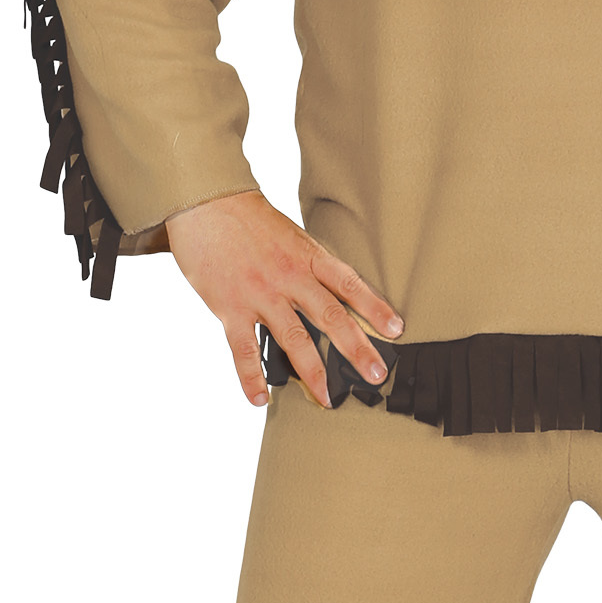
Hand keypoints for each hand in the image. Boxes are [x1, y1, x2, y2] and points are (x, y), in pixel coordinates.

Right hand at [165, 190, 402, 409]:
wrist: (204, 203)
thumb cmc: (248, 218)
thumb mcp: (289, 234)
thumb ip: (307, 264)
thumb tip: (328, 291)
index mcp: (307, 256)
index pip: (349, 284)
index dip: (375, 307)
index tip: (396, 330)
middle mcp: (289, 277)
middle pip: (331, 316)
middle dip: (357, 349)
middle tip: (377, 375)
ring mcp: (260, 294)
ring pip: (293, 339)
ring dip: (313, 372)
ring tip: (327, 399)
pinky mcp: (230, 308)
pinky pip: (244, 350)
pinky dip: (252, 377)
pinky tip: (260, 399)